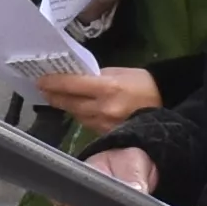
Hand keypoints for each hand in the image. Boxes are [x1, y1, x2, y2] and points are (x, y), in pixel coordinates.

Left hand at [25, 62, 156, 128]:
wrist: (166, 104)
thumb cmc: (143, 83)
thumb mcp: (120, 72)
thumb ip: (96, 76)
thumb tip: (76, 79)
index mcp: (107, 87)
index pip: (72, 85)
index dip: (54, 83)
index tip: (40, 80)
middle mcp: (103, 108)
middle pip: (70, 103)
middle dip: (54, 96)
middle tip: (42, 89)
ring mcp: (105, 124)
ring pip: (77, 115)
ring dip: (66, 106)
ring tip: (56, 98)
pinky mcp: (108, 134)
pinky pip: (88, 123)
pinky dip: (81, 115)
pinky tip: (77, 109)